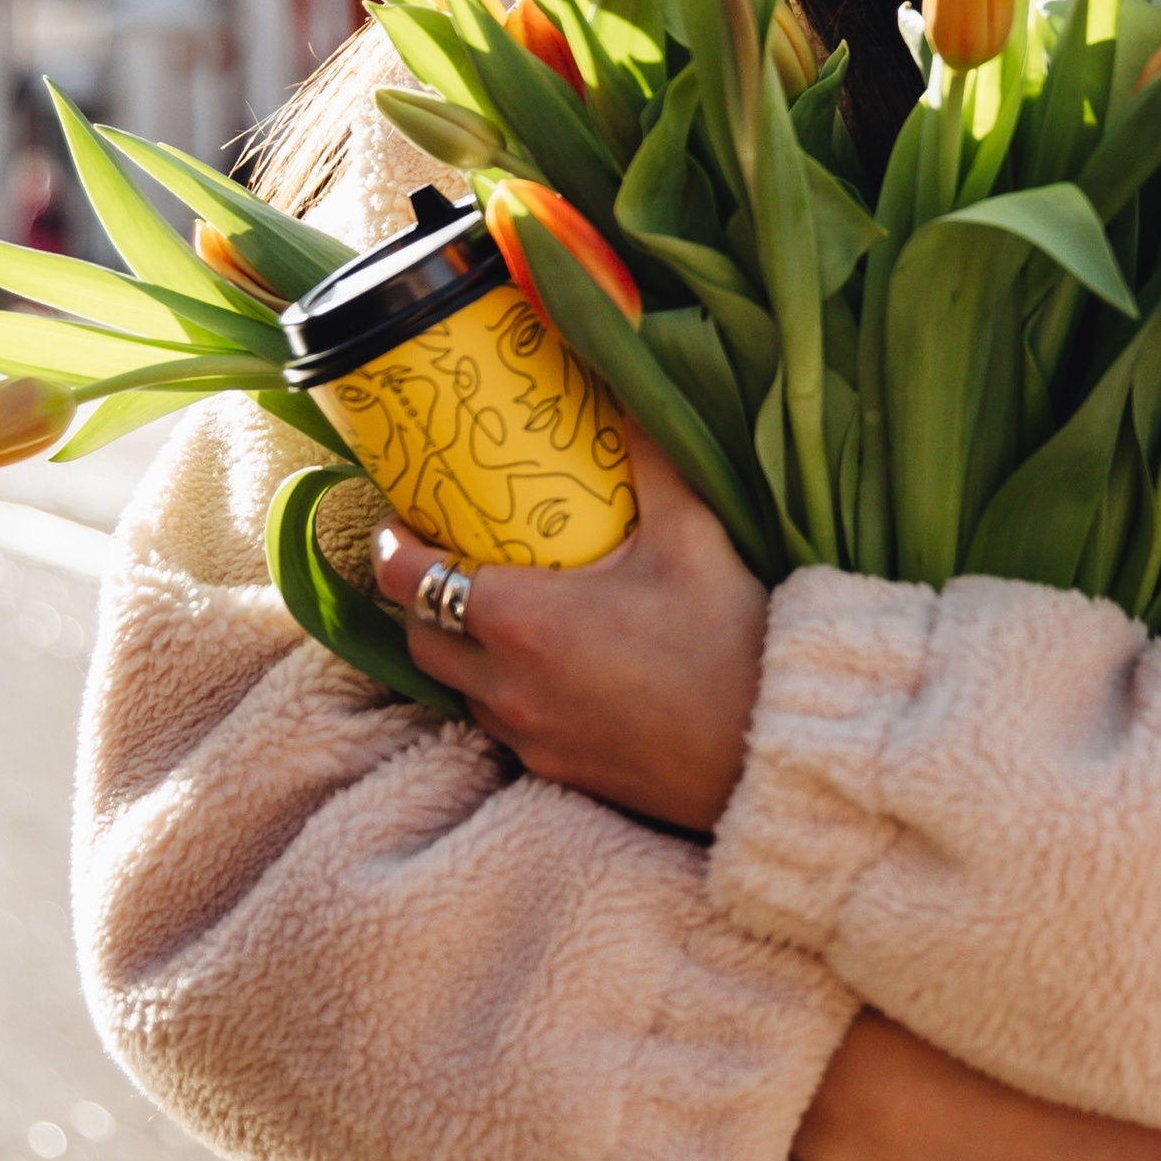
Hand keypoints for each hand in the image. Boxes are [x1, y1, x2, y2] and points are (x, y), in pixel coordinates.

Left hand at [372, 430, 766, 830]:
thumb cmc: (728, 642)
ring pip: (456, 688)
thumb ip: (651, 458)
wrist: (768, 749)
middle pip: (418, 638)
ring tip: (497, 611)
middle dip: (419, 597)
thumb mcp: (691, 534)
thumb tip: (630, 390)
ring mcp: (527, 735)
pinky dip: (502, 691)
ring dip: (460, 649)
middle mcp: (506, 684)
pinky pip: (499, 725)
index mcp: (522, 620)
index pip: (408, 581)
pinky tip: (546, 667)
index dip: (392, 545)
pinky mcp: (556, 771)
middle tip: (448, 559)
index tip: (403, 520)